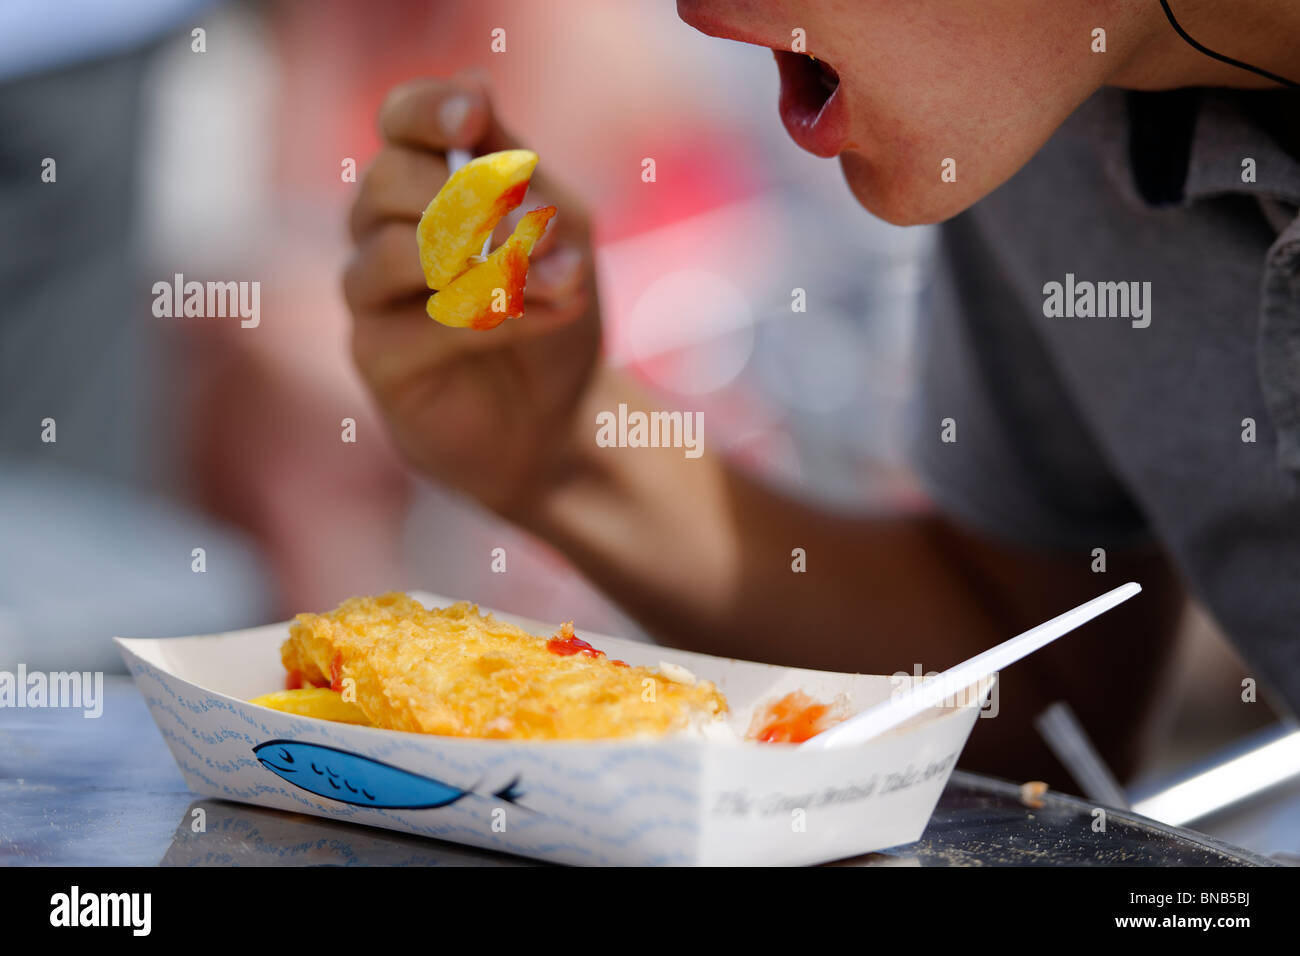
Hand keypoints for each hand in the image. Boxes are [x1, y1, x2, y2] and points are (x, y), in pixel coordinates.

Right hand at [344, 73, 600, 517]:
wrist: (556, 418)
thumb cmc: (548, 310)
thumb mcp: (555, 225)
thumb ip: (514, 164)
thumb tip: (473, 81)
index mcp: (422, 183)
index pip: (398, 122)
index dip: (427, 110)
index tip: (475, 117)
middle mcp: (379, 230)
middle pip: (387, 182)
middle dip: (471, 200)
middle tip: (544, 232)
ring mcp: (368, 296)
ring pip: (393, 252)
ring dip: (490, 265)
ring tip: (562, 283)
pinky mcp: (375, 358)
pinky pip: (421, 324)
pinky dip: (495, 317)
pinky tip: (549, 316)